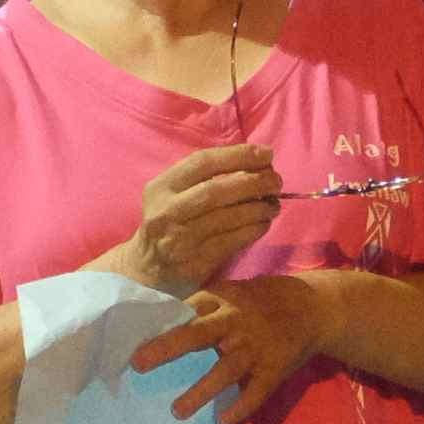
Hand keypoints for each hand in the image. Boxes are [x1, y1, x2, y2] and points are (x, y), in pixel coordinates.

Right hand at [116, 141, 284, 298]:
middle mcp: (167, 211)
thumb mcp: (175, 194)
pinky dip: (253, 230)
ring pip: (226, 218)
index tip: (267, 154)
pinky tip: (264, 223)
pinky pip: (232, 242)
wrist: (147, 268)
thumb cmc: (170, 222)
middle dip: (252, 182)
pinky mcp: (194, 262)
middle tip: (276, 181)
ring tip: (274, 204)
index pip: (202, 162)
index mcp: (161, 187)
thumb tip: (257, 164)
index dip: (238, 155)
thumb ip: (206, 178)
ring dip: (258, 208)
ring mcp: (179, 239)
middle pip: (215, 191)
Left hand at [134, 273, 333, 423]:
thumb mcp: (233, 292)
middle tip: (138, 364)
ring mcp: (257, 347)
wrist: (317, 307)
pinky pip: (256, 392)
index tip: (128, 340)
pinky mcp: (275, 368)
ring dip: (201, 391)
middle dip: (168, 348)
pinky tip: (221, 421)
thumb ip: (202, 307)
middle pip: (198, 334)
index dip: (157, 324)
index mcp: (223, 301)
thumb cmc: (263, 301)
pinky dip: (240, 407)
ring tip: (176, 411)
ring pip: (226, 370)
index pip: (184, 310)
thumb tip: (154, 320)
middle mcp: (237, 322)